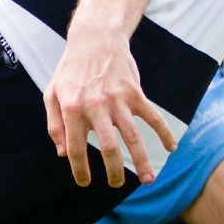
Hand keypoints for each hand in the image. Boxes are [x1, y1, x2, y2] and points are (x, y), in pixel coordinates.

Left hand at [43, 38, 175, 188]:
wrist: (95, 39)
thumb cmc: (71, 70)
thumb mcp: (52, 94)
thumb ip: (55, 125)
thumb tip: (62, 154)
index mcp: (72, 108)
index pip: (75, 147)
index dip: (80, 169)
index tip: (85, 182)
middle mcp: (95, 106)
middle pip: (108, 146)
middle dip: (114, 171)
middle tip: (116, 184)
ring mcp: (118, 99)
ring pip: (133, 136)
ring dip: (142, 160)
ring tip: (148, 180)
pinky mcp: (135, 93)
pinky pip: (153, 116)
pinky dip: (164, 133)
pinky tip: (171, 148)